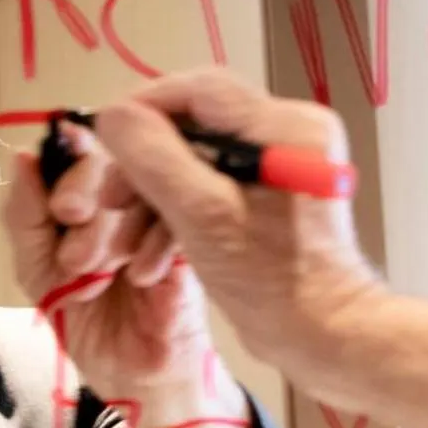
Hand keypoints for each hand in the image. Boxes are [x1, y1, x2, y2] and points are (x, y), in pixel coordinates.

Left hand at [1, 119, 216, 406]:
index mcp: (89, 193)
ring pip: (144, 183)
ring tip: (97, 275)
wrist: (135, 376)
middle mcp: (128, 194)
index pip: (79, 145)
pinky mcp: (197, 239)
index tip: (60, 205)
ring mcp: (165, 213)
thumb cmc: (91, 321)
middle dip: (84, 193)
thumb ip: (26, 217)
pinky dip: (152, 245)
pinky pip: (178, 216)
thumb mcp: (39, 271)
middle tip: (72, 241)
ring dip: (112, 229)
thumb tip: (23, 156)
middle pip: (113, 155)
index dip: (68, 161)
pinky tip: (138, 277)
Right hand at [91, 71, 382, 386]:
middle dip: (146, 168)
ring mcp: (279, 168)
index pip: (203, 89)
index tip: (106, 134)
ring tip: (126, 247)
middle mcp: (289, 136)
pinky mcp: (268, 199)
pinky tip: (150, 260)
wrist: (321, 337)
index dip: (146, 106)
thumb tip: (113, 114)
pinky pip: (211, 191)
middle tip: (112, 202)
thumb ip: (153, 158)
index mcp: (287, 127)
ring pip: (197, 165)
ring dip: (155, 202)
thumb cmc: (272, 280)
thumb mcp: (201, 215)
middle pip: (196, 128)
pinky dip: (178, 219)